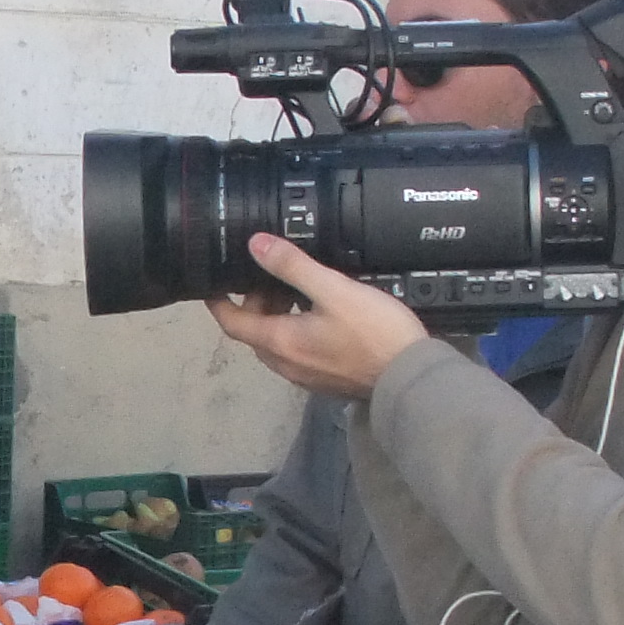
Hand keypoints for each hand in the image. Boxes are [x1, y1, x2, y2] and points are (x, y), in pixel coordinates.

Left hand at [204, 234, 429, 400]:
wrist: (410, 376)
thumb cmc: (375, 333)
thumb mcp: (332, 289)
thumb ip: (292, 266)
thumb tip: (256, 245)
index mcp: (280, 342)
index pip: (232, 323)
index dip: (218, 302)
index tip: (212, 284)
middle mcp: (287, 364)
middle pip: (255, 331)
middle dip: (256, 303)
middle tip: (272, 276)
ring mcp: (306, 375)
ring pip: (278, 342)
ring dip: (279, 317)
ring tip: (300, 290)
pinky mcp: (326, 379)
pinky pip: (299, 352)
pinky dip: (298, 331)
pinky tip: (321, 315)